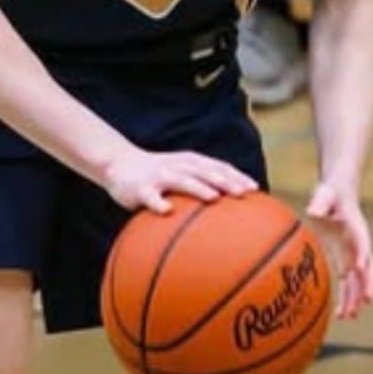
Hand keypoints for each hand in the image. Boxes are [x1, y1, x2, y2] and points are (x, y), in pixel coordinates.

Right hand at [101, 148, 258, 214]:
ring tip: (214, 197)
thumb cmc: (158, 175)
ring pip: (182, 180)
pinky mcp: (141, 188)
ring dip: (198, 188)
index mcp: (191, 162)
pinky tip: (167, 211)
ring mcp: (159, 175)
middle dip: (225, 180)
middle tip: (243, 193)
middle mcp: (178, 166)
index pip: (218, 166)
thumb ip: (202, 186)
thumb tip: (229, 210)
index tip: (254, 188)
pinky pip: (151, 197)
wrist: (118, 164)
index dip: (236, 175)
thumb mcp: (181, 174)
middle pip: (206, 171)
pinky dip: (159, 203)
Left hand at [306, 182, 372, 320]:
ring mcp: (353, 254)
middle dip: (366, 284)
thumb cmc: (330, 194)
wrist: (338, 194)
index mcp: (356, 228)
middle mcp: (358, 245)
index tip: (359, 267)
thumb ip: (320, 202)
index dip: (362, 255)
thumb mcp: (325, 194)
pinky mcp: (344, 260)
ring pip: (358, 280)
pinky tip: (340, 313)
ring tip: (349, 316)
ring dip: (355, 298)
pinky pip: (348, 282)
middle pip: (366, 267)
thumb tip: (312, 211)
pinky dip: (346, 297)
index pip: (362, 243)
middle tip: (365, 302)